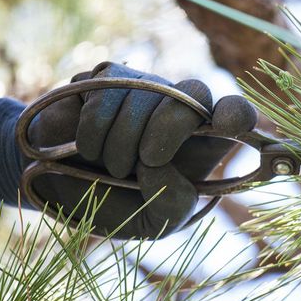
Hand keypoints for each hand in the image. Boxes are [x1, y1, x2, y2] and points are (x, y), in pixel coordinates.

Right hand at [26, 62, 256, 238]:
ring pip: (144, 93)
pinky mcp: (105, 78)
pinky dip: (92, 128)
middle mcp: (179, 108)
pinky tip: (87, 148)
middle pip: (195, 91)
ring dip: (121, 141)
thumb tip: (158, 166)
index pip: (236, 113)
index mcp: (203, 142)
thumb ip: (172, 204)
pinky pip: (104, 89)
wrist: (64, 192)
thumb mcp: (155, 221)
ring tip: (112, 166)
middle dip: (168, 127)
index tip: (227, 126)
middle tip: (146, 160)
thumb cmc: (120, 205)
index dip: (237, 113)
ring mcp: (143, 88)